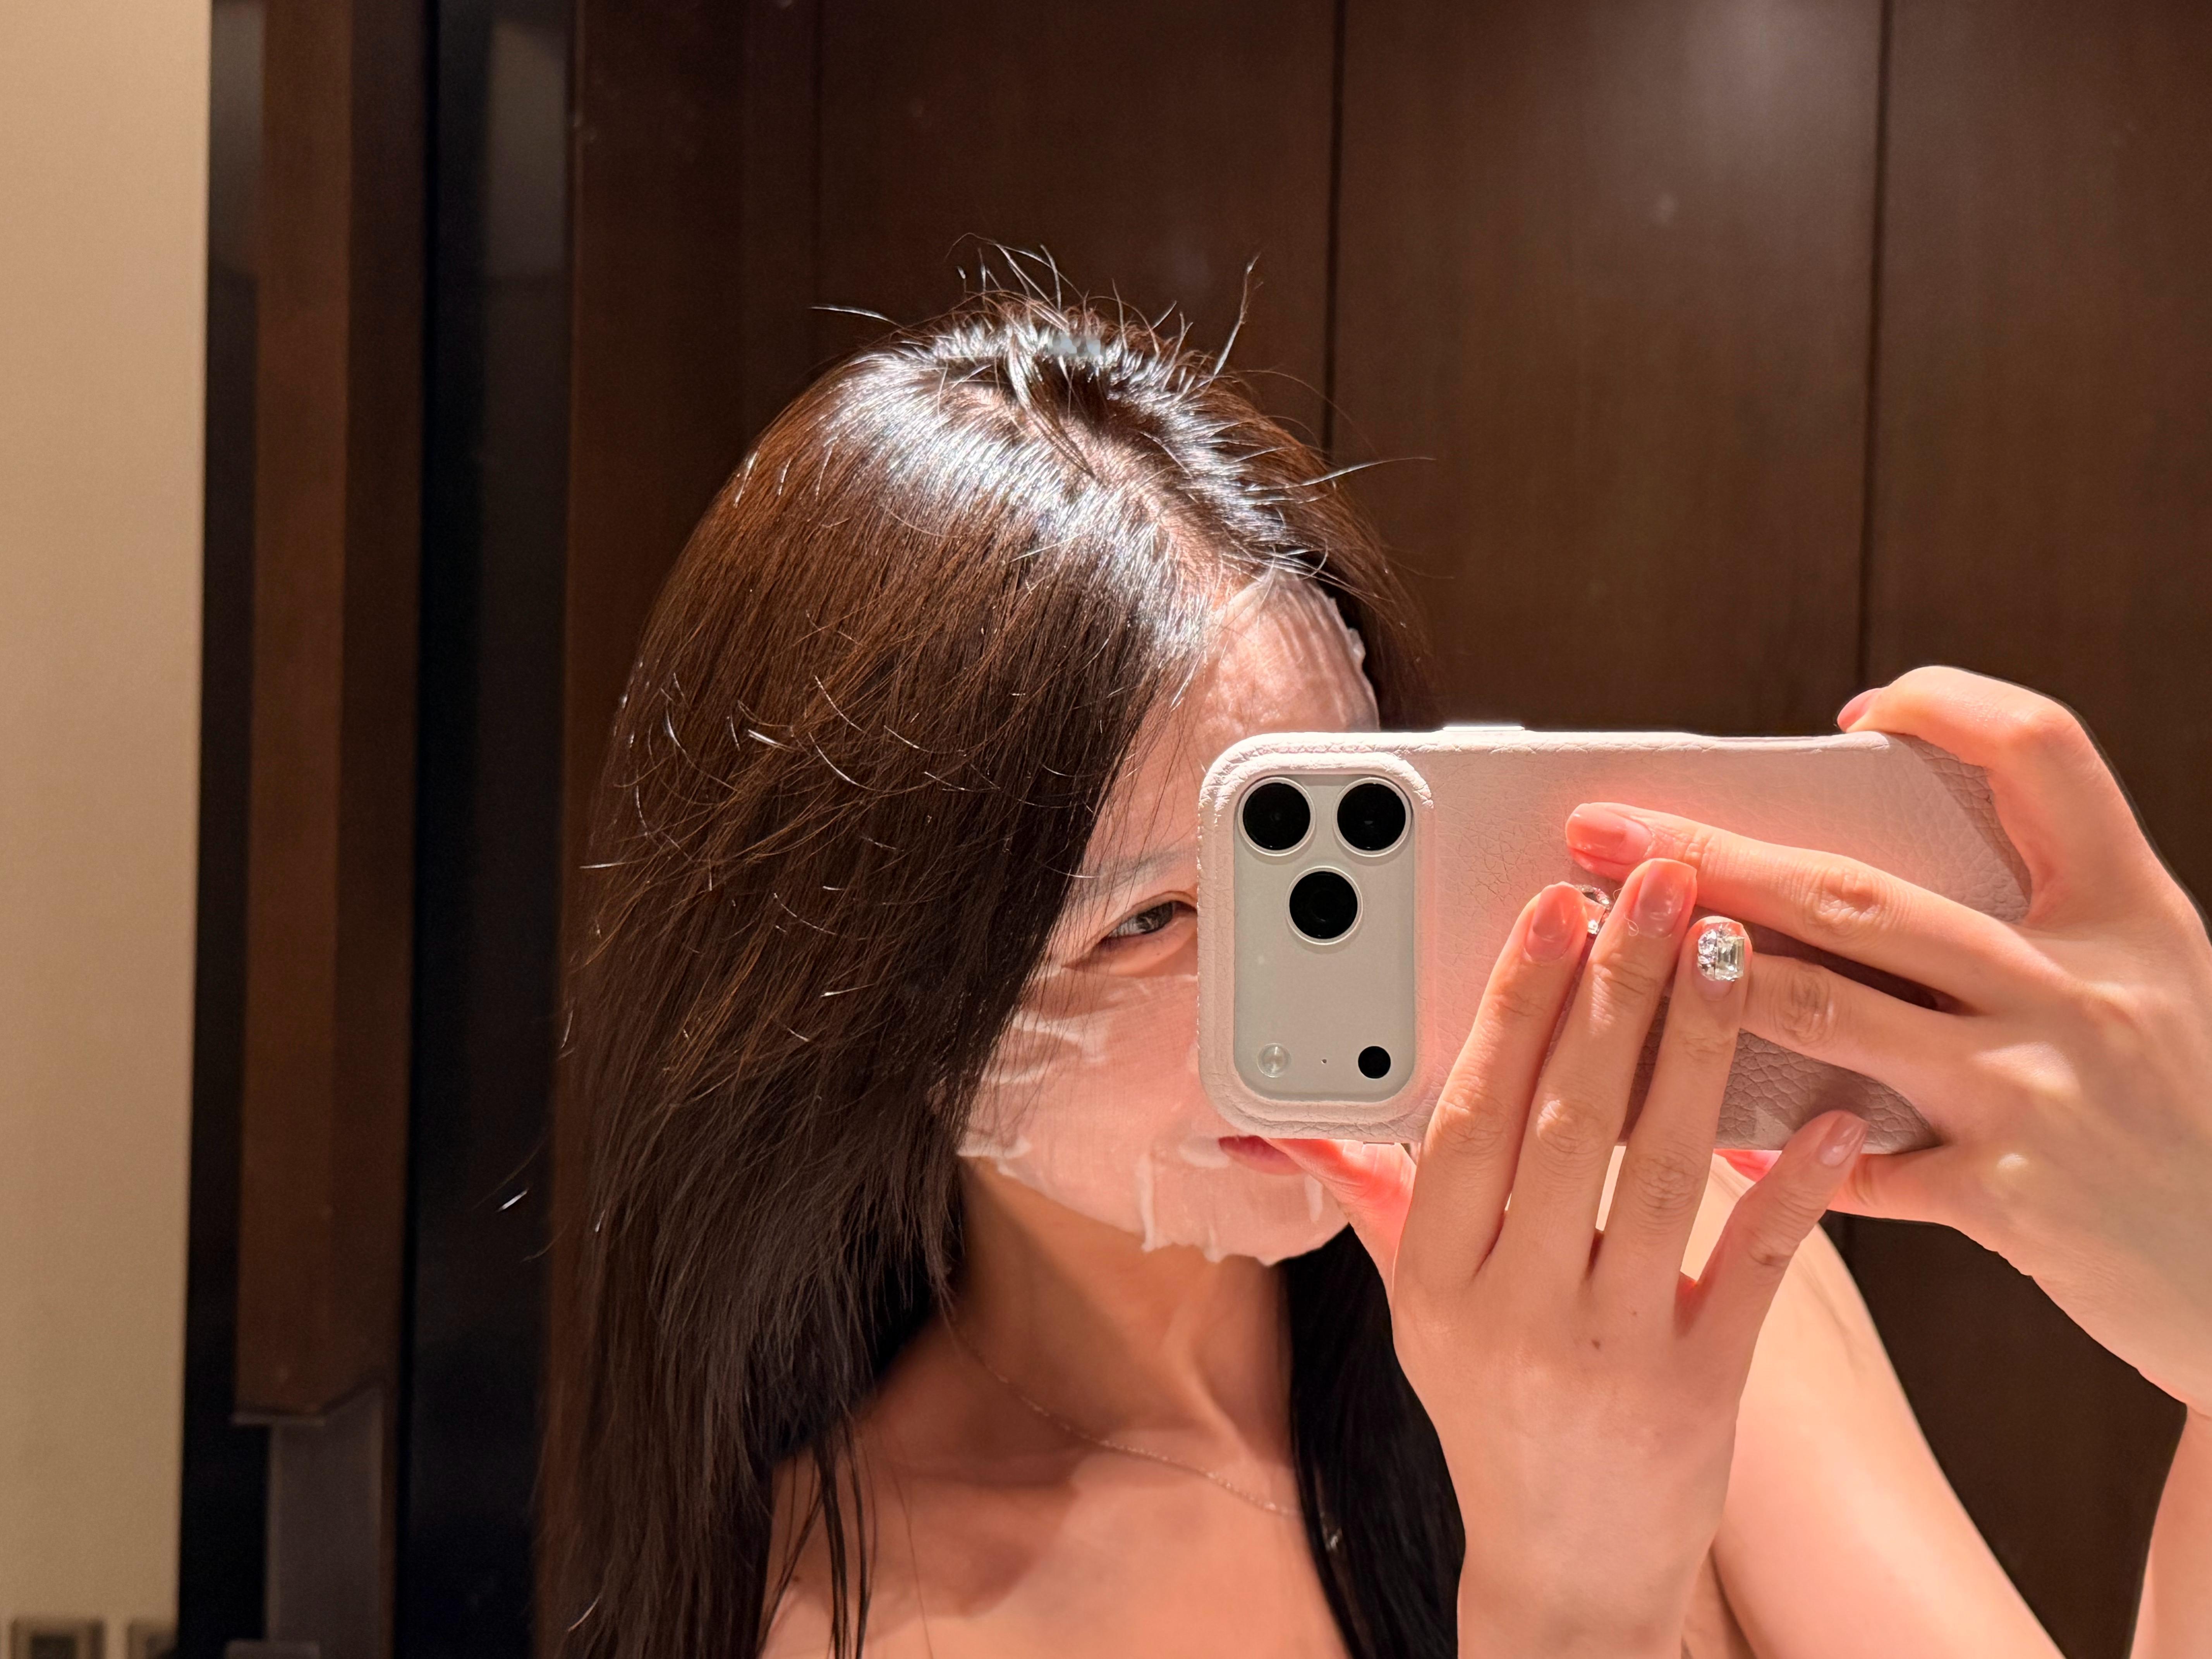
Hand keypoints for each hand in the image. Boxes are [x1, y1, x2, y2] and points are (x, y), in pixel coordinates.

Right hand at [1277, 864, 1861, 1657]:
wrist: (1566, 1574)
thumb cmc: (1491, 1418)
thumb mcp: (1417, 1311)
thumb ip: (1374, 1201)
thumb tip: (1281, 1124)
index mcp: (1437, 1278)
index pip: (1472, 1114)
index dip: (1514, 1005)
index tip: (1554, 910)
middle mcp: (1514, 1308)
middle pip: (1569, 1121)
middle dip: (1616, 989)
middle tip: (1658, 887)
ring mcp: (1609, 1350)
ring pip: (1659, 1172)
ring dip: (1701, 1050)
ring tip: (1730, 949)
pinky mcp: (1701, 1391)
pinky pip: (1752, 1272)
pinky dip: (1790, 1191)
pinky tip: (1827, 1116)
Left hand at [1564, 666, 2211, 1410]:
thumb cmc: (2175, 1115)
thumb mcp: (2142, 987)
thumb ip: (2028, 928)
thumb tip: (1845, 880)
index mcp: (2128, 913)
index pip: (2043, 752)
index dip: (1950, 707)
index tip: (1860, 712)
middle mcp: (2085, 990)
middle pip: (1865, 894)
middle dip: (1718, 854)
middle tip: (1607, 828)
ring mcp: (2044, 1095)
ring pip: (1835, 1012)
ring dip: (1706, 982)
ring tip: (1615, 955)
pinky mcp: (2011, 1203)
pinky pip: (1857, 1167)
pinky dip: (1777, 1152)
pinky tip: (1712, 1138)